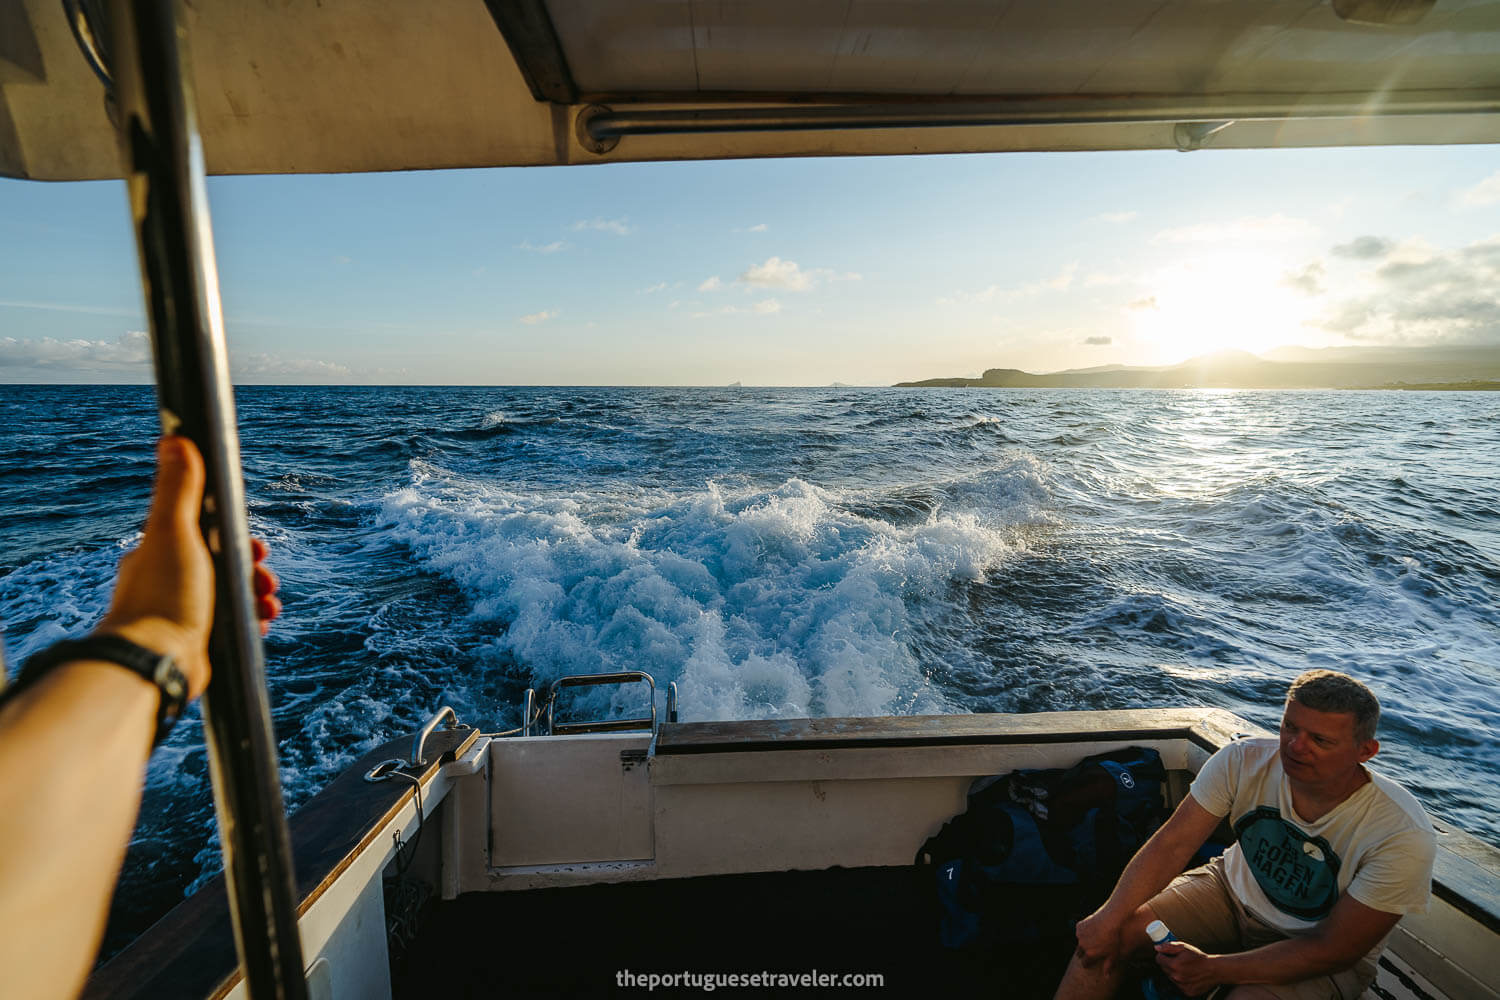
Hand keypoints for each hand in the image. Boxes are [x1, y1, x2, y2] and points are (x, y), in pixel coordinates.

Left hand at [95, 436, 280, 698]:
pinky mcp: (195, 643)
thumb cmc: (163, 597)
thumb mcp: (175, 532)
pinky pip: (231, 626)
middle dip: (252, 569)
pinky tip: (261, 623)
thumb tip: (174, 440)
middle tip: (265, 577)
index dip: (235, 535)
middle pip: (222, 565)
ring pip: (230, 596)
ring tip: (269, 603)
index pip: (204, 533)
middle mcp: (167, 582)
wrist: (155, 664)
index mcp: (160, 554)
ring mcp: (181, 614)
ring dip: (256, 595)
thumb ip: (179, 488)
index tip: (255, 546)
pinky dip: (250, 621)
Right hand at [1073, 908, 1126, 974]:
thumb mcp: (1113, 954)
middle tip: (1091, 950)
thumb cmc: (1114, 938)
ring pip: (1080, 941)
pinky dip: (1084, 931)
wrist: (1110, 920)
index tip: (1090, 962)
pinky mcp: (1079, 926)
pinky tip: (1091, 930)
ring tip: (1092, 939)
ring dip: (1084, 941)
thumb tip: (1106, 977)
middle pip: (1079, 953)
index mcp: (1090, 954)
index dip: (1087, 963)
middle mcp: (1082, 945)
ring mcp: (1080, 935)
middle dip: (1084, 953)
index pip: (1084, 963)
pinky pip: (1080, 931)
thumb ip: (1108, 966)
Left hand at [1156, 940, 1221, 996]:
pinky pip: (1178, 985)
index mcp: (1174, 965)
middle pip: (1163, 969)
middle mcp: (1176, 977)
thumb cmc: (1199, 958)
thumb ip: (1169, 947)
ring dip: (1174, 972)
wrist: (1214, 970)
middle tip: (1178, 960)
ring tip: (1185, 968)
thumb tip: (1157, 948)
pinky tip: (1188, 976)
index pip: (1158, 959)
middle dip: (1168, 963)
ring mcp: (1181, 986)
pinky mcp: (1187, 992)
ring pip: (1170, 977)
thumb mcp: (1184, 947)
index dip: (1163, 955)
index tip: (1168, 954)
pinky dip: (1181, 981)